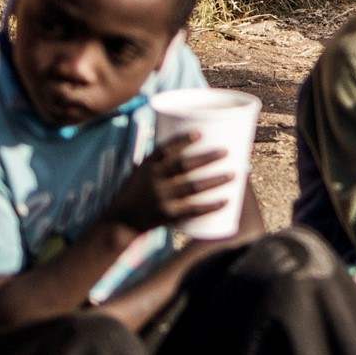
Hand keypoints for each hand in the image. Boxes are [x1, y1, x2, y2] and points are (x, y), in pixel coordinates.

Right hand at [106, 130, 240, 233]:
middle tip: (226, 152)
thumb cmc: (135, 191)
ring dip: (215, 180)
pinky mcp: (167, 215)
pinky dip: (210, 206)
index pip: (165, 149)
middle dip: (207, 158)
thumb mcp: (141, 171)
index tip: (200, 133)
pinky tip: (226, 201)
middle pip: (184, 166)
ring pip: (193, 187)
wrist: (121, 221)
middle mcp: (153, 181)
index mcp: (147, 166)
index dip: (182, 140)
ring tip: (234, 174)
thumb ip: (160, 160)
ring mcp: (161, 198)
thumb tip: (187, 144)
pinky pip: (193, 210)